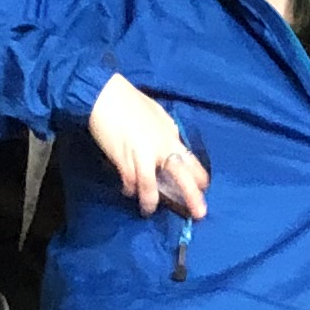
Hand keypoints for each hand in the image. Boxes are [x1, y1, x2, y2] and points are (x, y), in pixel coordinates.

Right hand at [91, 75, 208, 217]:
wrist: (105, 95)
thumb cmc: (129, 101)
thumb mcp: (156, 114)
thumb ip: (165, 130)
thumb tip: (171, 139)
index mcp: (170, 135)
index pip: (191, 159)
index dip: (199, 176)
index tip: (204, 187)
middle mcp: (160, 146)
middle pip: (181, 175)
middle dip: (191, 195)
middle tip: (199, 213)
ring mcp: (142, 154)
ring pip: (151, 185)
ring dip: (150, 200)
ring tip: (148, 210)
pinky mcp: (123, 159)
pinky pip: (130, 180)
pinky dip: (129, 188)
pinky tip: (128, 191)